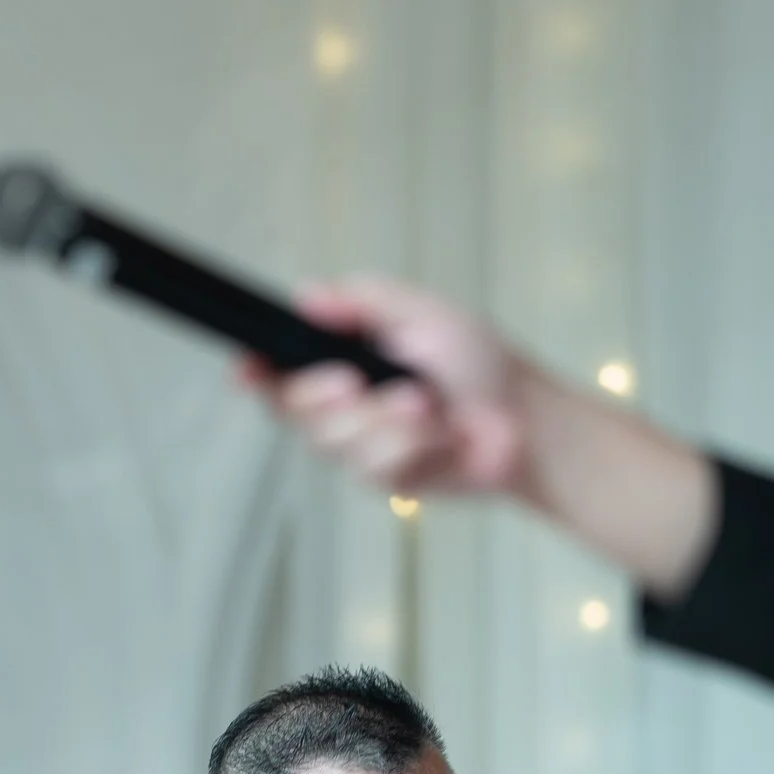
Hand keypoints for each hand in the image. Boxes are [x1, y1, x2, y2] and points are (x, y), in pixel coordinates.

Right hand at [247, 276, 722, 599]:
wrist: (526, 420)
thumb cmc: (478, 361)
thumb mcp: (418, 311)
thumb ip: (358, 301)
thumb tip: (305, 295)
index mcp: (342, 357)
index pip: (278, 369)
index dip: (255, 372)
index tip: (247, 370)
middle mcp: (343, 403)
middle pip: (293, 409)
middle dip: (325, 395)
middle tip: (357, 381)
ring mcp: (361, 444)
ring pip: (333, 441)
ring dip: (383, 420)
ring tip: (426, 404)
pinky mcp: (385, 478)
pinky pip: (372, 466)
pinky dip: (410, 444)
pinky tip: (439, 435)